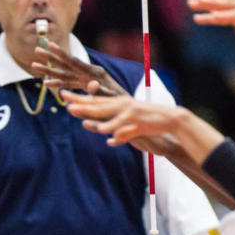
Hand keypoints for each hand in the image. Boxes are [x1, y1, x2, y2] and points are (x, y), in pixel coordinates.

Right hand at [32, 41, 126, 96]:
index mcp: (93, 72)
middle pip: (66, 64)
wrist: (125, 109)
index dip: (61, 53)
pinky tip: (46, 83)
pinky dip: (57, 83)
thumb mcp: (111, 97)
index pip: (74, 61)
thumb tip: (91, 85)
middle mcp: (87, 73)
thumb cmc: (119, 103)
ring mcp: (84, 79)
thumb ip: (100, 91)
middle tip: (36, 49)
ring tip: (34, 65)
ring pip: (63, 73)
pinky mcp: (83, 85)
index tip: (50, 44)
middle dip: (50, 58)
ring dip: (49, 70)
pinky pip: (67, 84)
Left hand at [63, 91, 183, 145]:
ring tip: (77, 114)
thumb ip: (119, 133)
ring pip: (107, 113)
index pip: (95, 101)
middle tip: (64, 99)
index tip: (63, 94)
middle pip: (97, 105)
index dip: (79, 98)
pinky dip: (114, 130)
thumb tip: (110, 140)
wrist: (171, 120)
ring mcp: (129, 113)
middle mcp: (121, 105)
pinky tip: (105, 134)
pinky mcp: (137, 121)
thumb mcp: (131, 129)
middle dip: (80, 103)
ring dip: (92, 114)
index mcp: (118, 104)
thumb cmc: (150, 124)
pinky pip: (123, 127)